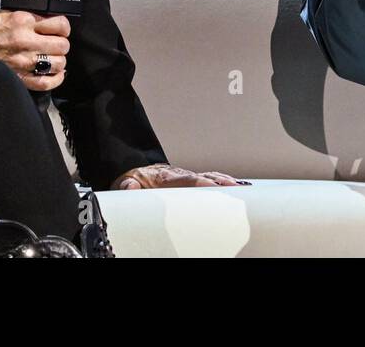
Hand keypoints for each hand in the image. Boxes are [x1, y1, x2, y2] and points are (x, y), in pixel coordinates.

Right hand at [0, 10, 69, 91]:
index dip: (64, 28)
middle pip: (62, 45)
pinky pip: (46, 82)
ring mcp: (22, 61)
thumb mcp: (9, 14)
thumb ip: (31, 18)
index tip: (61, 30)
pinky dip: (56, 79)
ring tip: (53, 58)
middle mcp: (25, 41)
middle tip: (56, 45)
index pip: (60, 24)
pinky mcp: (19, 77)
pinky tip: (56, 74)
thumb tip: (51, 24)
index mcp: (23, 22)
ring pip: (58, 63)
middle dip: (62, 45)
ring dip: (59, 61)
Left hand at [111, 163, 247, 189]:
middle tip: (236, 189)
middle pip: (203, 178)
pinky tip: (236, 187)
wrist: (133, 174)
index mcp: (164, 177)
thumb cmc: (131, 183)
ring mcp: (186, 177)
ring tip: (241, 189)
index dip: (201, 184)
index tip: (213, 188)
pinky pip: (210, 180)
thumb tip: (131, 185)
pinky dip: (223, 182)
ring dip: (225, 182)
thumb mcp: (122, 185)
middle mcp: (179, 175)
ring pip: (209, 178)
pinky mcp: (190, 182)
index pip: (187, 180)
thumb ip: (126, 186)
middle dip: (220, 183)